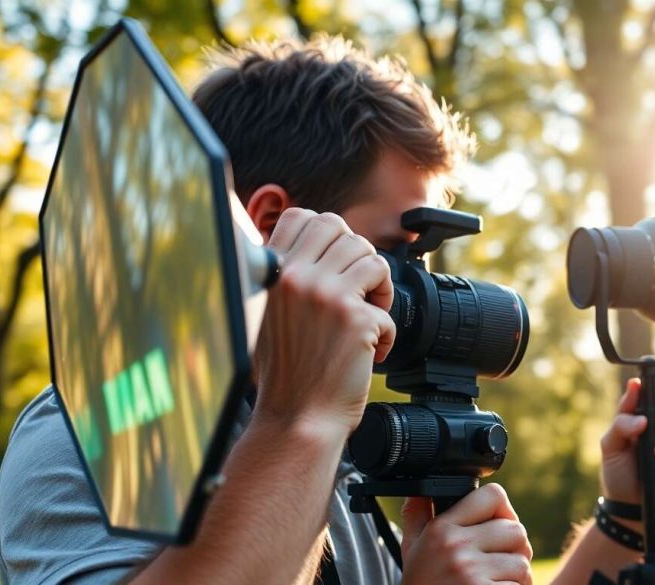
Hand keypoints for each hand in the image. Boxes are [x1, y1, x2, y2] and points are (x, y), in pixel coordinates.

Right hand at [253, 208, 395, 433]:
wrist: (296, 419)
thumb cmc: (284, 374)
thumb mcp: (266, 314)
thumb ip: (286, 278)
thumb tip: (313, 248)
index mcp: (273, 272)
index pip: (303, 217)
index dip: (328, 235)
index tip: (336, 263)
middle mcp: (297, 277)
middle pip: (342, 231)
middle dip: (357, 256)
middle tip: (358, 291)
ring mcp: (328, 296)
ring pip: (373, 259)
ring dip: (378, 289)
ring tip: (369, 317)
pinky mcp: (356, 320)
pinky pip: (387, 307)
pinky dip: (387, 331)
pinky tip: (371, 351)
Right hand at [400, 484, 532, 584]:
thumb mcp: (412, 549)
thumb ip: (418, 515)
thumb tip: (423, 489)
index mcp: (441, 529)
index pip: (494, 496)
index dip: (502, 510)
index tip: (496, 525)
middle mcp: (456, 548)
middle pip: (516, 530)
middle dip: (514, 548)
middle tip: (498, 562)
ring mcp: (472, 575)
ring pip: (522, 563)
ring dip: (515, 576)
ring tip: (494, 582)